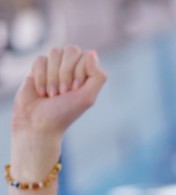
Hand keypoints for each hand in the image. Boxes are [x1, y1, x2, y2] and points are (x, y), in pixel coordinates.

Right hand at [11, 45, 106, 166]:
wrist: (39, 123)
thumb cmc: (65, 112)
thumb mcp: (87, 97)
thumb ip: (97, 76)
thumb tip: (92, 52)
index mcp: (88, 73)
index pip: (86, 56)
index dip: (79, 72)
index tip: (74, 90)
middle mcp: (72, 66)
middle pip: (71, 49)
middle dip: (65, 72)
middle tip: (63, 92)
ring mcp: (55, 66)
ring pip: (54, 52)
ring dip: (52, 76)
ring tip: (52, 94)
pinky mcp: (38, 68)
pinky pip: (40, 59)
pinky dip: (40, 77)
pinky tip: (41, 92)